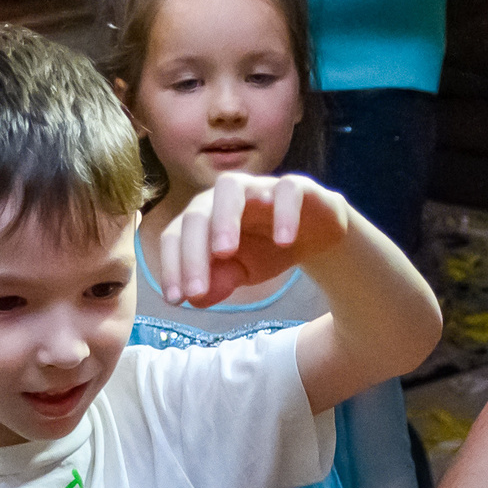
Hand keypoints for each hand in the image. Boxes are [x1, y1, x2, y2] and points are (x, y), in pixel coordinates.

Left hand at [157, 171, 352, 308]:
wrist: (316, 237)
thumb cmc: (267, 250)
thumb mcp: (240, 273)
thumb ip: (218, 282)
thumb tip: (195, 300)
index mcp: (205, 216)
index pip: (176, 235)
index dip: (172, 266)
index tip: (176, 300)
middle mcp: (225, 197)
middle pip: (197, 212)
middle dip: (192, 252)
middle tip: (196, 290)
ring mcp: (259, 187)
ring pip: (230, 187)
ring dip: (223, 219)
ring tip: (225, 253)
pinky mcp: (297, 187)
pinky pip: (287, 190)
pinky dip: (284, 213)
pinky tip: (283, 242)